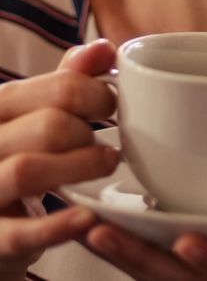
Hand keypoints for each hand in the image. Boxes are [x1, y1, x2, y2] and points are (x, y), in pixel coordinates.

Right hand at [0, 40, 119, 279]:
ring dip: (81, 168)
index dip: (99, 95)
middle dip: (90, 134)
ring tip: (105, 167)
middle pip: (50, 126)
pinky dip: (57, 226)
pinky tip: (86, 217)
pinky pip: (18, 233)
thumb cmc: (17, 158)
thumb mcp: (33, 115)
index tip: (112, 108)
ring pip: (28, 169)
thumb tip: (103, 48)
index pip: (59, 88)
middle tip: (109, 146)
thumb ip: (65, 81)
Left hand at [82, 186, 206, 279]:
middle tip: (103, 229)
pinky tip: (94, 230)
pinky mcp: (192, 274)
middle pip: (184, 280)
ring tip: (86, 227)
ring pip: (161, 278)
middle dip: (143, 259)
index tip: (188, 239)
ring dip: (123, 256)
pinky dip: (125, 255)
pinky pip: (155, 273)